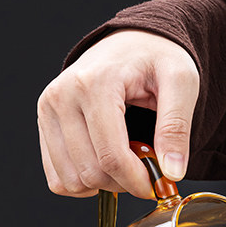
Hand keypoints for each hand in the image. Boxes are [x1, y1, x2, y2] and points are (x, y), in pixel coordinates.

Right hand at [37, 30, 199, 197]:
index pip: (112, 156)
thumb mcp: (181, 82)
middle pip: (90, 172)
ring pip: (69, 180)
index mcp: (95, 84)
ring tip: (126, 161)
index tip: (158, 186)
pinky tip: (105, 164)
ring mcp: (48, 109)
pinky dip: (82, 182)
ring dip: (103, 185)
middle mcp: (62, 95)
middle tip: (146, 169)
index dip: (137, 182)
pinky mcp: (43, 121)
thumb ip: (177, 127)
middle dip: (123, 183)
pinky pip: (56, 176)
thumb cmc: (158, 57)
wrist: (133, 40)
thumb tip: (172, 174)